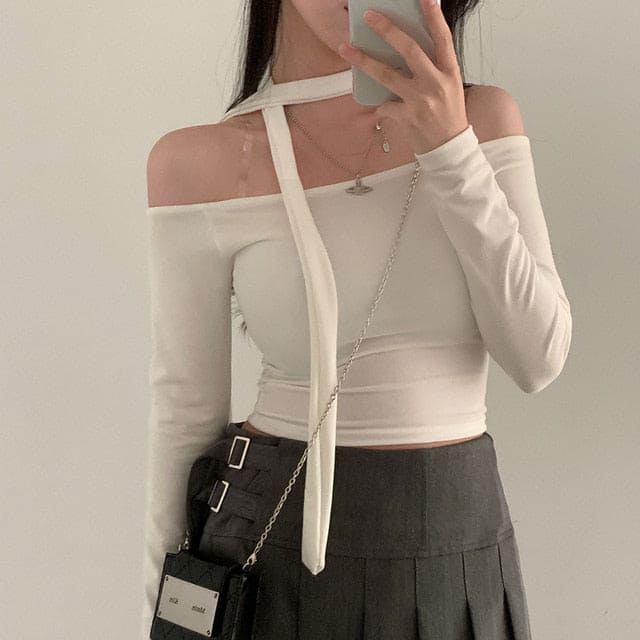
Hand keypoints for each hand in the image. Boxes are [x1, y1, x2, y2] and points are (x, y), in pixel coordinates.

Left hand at [337, 0, 468, 154]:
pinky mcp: (408, 117)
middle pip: (409, 49)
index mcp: (450, 72)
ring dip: (364, 61)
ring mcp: (421, 100)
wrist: (450, 149)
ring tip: (346, 49)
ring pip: (387, 75)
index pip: (442, 38)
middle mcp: (437, 83)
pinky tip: (383, 107)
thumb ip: (432, 68)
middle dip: (387, 30)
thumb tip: (403, 47)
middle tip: (369, 16)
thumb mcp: (449, 87)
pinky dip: (382, 105)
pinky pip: (385, 105)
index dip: (433, 16)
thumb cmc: (448, 116)